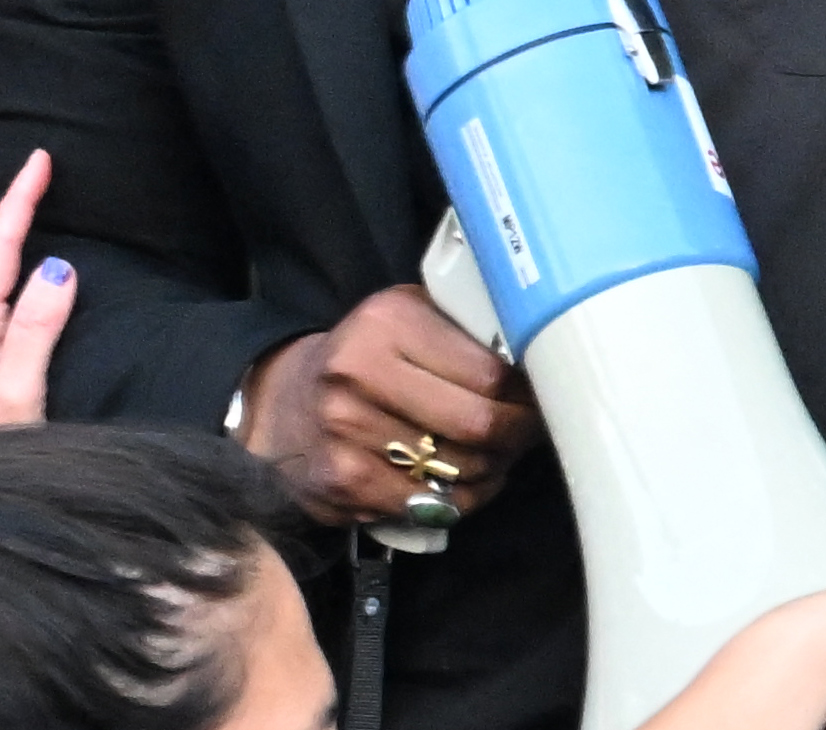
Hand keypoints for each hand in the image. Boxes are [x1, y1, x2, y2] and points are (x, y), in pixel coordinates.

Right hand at [239, 284, 525, 530]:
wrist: (287, 402)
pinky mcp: (343, 480)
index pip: (490, 373)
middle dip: (516, 436)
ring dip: (491, 471)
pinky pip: (432, 506)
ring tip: (491, 457)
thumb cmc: (368, 359)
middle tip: (525, 434)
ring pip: (461, 472)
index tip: (537, 400)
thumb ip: (463, 330)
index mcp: (386, 322)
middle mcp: (359, 371)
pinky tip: (455, 484)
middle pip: (479, 425)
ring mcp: (346, 430)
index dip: (526, 395)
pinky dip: (457, 502)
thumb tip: (538, 363)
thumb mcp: (409, 319)